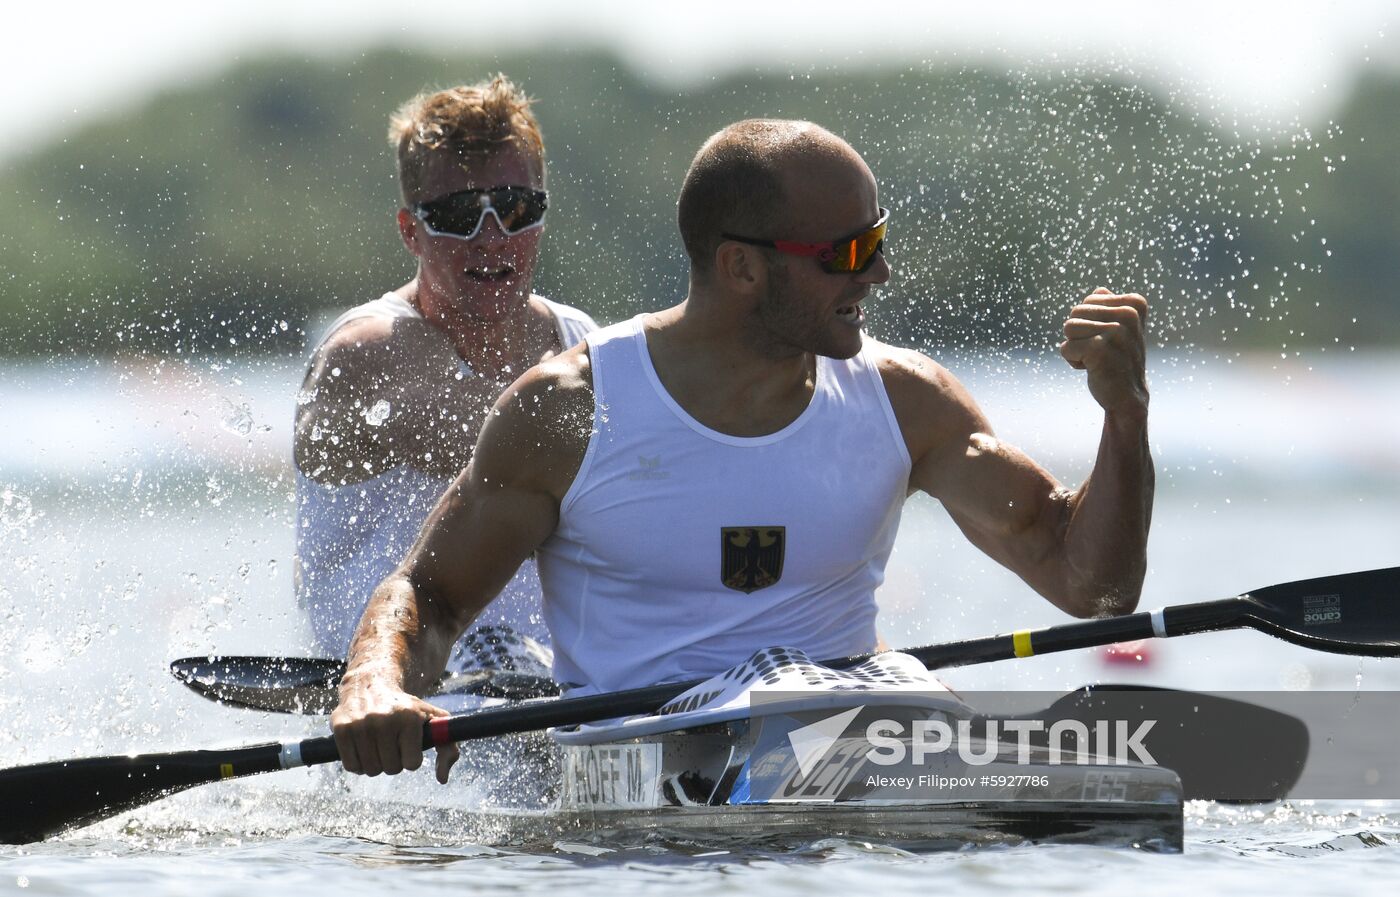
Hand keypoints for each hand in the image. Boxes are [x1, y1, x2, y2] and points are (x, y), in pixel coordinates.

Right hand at [331, 676, 459, 783]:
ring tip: (378, 745)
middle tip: (392, 744)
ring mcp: (360, 724)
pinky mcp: (341, 728)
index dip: (411, 758)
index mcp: (409, 717)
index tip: (409, 745)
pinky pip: (351, 766)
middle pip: (391, 769)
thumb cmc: (407, 709)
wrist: (372, 684)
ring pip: (371, 770)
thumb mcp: (433, 720)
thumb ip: (448, 748)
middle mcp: (384, 719)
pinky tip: (363, 747)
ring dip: (376, 764)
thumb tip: (442, 779)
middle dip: (393, 761)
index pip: (412, 764)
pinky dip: (357, 763)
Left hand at [1059, 288, 1148, 417]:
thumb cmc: (1119, 360)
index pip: (1089, 300)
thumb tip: (1099, 289)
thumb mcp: (1120, 330)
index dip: (1090, 322)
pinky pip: (1065, 348)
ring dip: (1077, 347)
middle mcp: (1129, 314)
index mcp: (1135, 304)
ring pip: (1068, 328)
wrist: (1128, 396)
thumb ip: (1110, 308)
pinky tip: (1093, 369)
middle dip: (1080, 334)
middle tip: (1101, 351)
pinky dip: (1073, 361)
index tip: (1108, 339)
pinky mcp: (1099, 349)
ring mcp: (1116, 331)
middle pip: (1076, 312)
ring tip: (1097, 359)